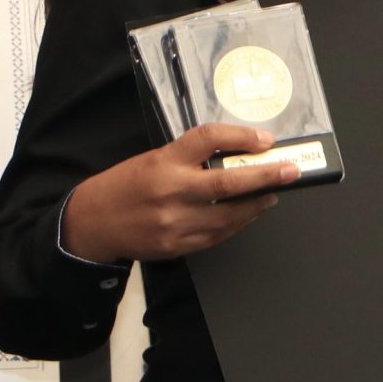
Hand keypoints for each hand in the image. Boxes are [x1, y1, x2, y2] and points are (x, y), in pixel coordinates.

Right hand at [60, 124, 298, 264]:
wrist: (92, 223)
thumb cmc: (125, 185)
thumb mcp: (154, 158)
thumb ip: (190, 157)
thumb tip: (237, 154)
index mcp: (164, 161)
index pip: (208, 139)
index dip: (241, 136)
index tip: (265, 139)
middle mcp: (171, 191)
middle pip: (228, 181)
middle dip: (266, 176)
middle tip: (289, 171)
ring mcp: (175, 222)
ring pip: (230, 215)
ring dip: (257, 204)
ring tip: (272, 193)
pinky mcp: (177, 245)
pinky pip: (218, 235)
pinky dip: (237, 223)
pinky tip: (247, 213)